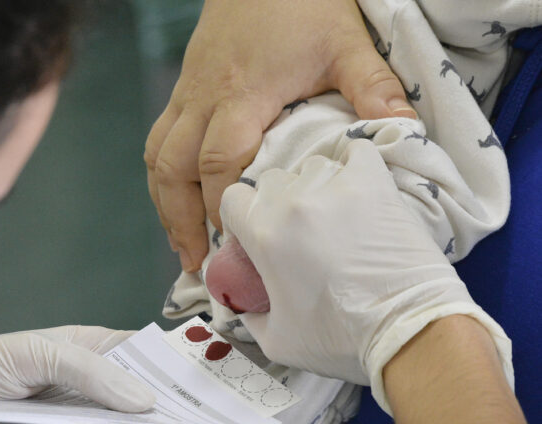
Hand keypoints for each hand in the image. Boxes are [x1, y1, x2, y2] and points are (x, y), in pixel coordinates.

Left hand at [0, 326, 154, 423]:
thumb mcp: (29, 354)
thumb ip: (88, 370)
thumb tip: (145, 398)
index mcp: (84, 347)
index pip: (138, 350)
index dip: (165, 360)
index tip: (196, 373)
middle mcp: (88, 384)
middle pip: (141, 392)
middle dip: (155, 399)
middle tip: (168, 407)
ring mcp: (80, 420)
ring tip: (74, 418)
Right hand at [145, 0, 415, 271]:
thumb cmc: (304, 4)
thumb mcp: (347, 42)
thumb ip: (372, 88)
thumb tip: (402, 132)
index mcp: (243, 94)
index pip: (220, 160)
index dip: (222, 205)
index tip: (236, 240)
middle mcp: (204, 99)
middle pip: (173, 167)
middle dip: (180, 219)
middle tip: (197, 261)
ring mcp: (187, 94)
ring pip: (157, 157)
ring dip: (164, 204)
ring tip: (181, 244)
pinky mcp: (183, 90)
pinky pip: (158, 141)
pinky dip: (163, 178)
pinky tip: (174, 201)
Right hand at [217, 140, 511, 409]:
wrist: (409, 332)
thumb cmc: (340, 340)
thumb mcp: (276, 341)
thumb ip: (249, 316)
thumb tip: (243, 303)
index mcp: (265, 234)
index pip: (233, 198)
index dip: (240, 217)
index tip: (254, 236)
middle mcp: (294, 202)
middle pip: (271, 181)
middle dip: (275, 204)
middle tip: (296, 233)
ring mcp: (337, 187)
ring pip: (311, 168)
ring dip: (314, 188)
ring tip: (332, 216)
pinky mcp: (376, 183)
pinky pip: (356, 152)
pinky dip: (353, 165)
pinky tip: (356, 187)